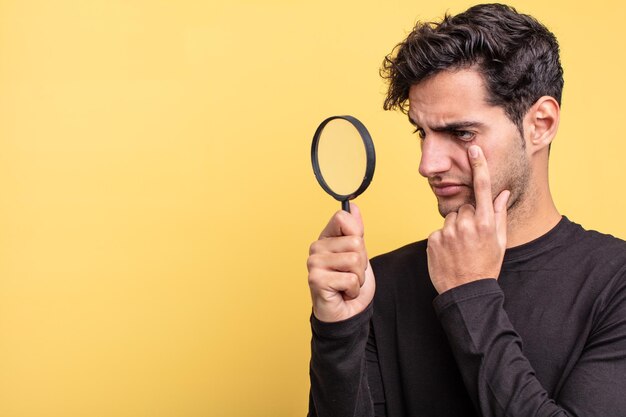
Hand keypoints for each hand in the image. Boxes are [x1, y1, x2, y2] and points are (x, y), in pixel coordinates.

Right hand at [307, 203, 374, 322]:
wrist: (346, 313)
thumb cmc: (350, 284)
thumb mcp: (358, 254)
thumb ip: (355, 231)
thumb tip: (353, 206)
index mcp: (326, 238)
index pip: (342, 217)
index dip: (357, 234)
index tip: (354, 250)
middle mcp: (316, 248)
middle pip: (355, 242)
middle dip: (361, 262)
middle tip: (351, 274)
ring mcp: (314, 263)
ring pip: (355, 260)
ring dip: (358, 277)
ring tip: (347, 284)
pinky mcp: (316, 280)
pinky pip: (350, 278)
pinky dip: (353, 290)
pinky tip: (343, 293)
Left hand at [427, 145, 509, 293]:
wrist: (466, 292)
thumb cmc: (486, 266)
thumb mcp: (499, 242)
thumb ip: (500, 215)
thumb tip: (502, 193)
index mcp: (487, 223)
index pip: (482, 188)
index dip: (479, 166)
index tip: (474, 148)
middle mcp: (467, 224)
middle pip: (464, 207)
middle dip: (468, 217)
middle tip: (471, 239)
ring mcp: (448, 232)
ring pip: (450, 219)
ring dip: (455, 229)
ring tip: (460, 248)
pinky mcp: (433, 239)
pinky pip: (439, 231)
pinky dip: (443, 239)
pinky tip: (449, 253)